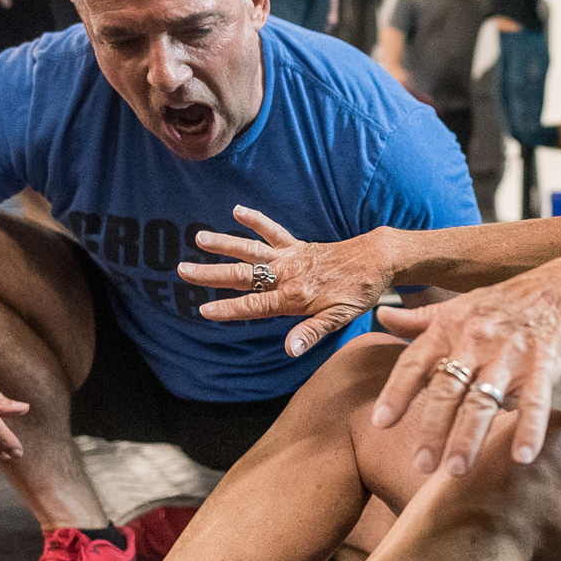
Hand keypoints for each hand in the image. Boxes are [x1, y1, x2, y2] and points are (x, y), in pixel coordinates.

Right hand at [177, 207, 394, 357]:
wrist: (377, 260)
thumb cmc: (358, 292)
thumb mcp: (338, 319)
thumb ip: (310, 333)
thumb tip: (288, 349)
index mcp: (294, 297)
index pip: (253, 306)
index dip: (227, 309)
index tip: (203, 309)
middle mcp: (287, 274)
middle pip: (242, 275)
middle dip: (211, 274)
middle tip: (183, 270)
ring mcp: (291, 257)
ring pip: (250, 250)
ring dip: (224, 244)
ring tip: (198, 237)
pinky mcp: (298, 245)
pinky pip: (273, 231)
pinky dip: (256, 220)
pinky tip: (237, 211)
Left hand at [369, 259, 560, 475]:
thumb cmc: (506, 303)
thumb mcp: (459, 305)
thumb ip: (419, 319)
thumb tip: (381, 317)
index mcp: (450, 328)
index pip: (415, 362)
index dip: (397, 392)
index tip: (380, 423)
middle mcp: (475, 341)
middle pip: (447, 390)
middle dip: (432, 429)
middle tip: (421, 465)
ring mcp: (510, 354)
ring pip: (483, 400)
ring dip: (469, 436)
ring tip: (457, 469)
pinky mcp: (543, 365)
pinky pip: (535, 401)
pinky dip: (529, 428)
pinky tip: (522, 457)